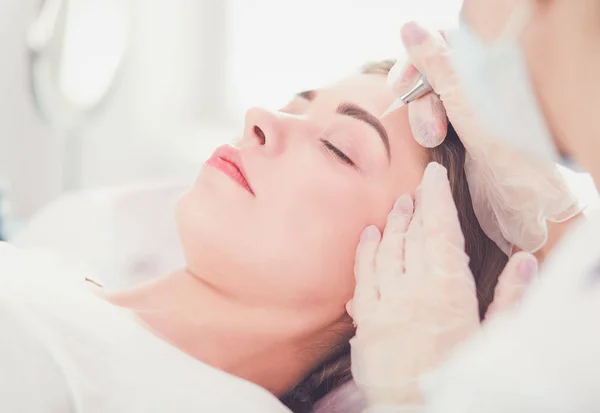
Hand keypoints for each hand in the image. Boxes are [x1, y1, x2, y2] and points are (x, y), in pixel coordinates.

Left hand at [348, 162, 537, 407]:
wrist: (414, 412)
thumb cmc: (460, 377)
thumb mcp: (495, 338)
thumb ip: (510, 296)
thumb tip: (526, 258)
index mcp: (448, 289)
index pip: (440, 230)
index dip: (436, 198)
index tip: (433, 175)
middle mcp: (412, 288)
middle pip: (411, 236)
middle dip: (415, 208)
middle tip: (417, 189)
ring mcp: (385, 303)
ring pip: (386, 251)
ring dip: (392, 225)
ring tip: (397, 206)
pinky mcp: (366, 320)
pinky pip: (363, 276)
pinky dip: (365, 252)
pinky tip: (368, 235)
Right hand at [387, 22, 580, 253]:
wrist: (528, 207)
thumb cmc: (510, 156)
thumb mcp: (468, 106)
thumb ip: (438, 66)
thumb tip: (409, 27)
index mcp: (489, 69)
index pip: (444, 43)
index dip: (418, 59)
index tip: (403, 82)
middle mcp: (479, 86)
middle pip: (431, 72)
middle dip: (420, 96)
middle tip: (429, 125)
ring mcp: (471, 111)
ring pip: (428, 99)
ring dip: (422, 117)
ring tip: (433, 140)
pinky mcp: (462, 136)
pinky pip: (432, 121)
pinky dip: (425, 130)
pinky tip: (433, 143)